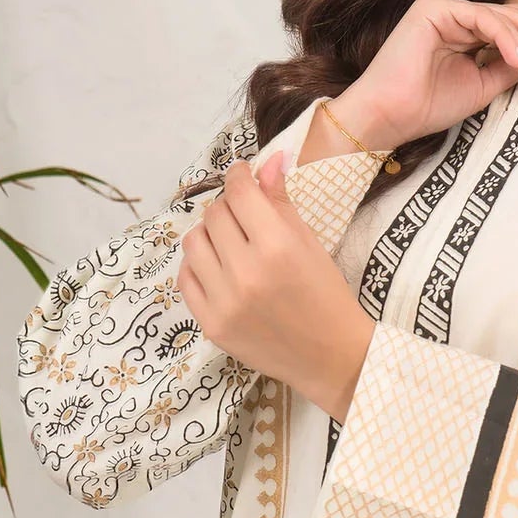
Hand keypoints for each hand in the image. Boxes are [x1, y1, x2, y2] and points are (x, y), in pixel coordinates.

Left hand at [177, 149, 373, 419]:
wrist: (331, 356)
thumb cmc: (327, 295)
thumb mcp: (310, 243)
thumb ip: (281, 201)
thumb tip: (268, 161)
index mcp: (277, 246)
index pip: (239, 192)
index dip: (239, 176)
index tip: (242, 176)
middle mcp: (246, 272)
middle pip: (214, 215)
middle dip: (228, 207)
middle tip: (243, 215)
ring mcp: (224, 301)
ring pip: (193, 242)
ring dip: (209, 234)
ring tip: (229, 242)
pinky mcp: (211, 325)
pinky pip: (186, 278)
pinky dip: (198, 266)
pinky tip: (217, 267)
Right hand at [335, 0, 517, 151]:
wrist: (387, 119)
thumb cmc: (426, 107)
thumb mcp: (484, 87)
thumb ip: (514, 67)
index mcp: (466, 29)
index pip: (516, 25)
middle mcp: (456, 13)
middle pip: (515, 18)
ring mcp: (445, 7)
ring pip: (504, 19)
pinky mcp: (435, 9)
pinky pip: (484, 20)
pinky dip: (507, 42)